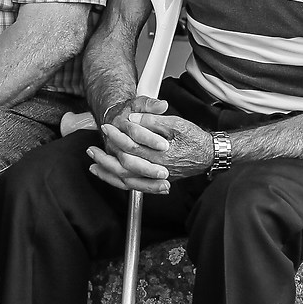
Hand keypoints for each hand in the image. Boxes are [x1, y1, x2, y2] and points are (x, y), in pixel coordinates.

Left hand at [88, 97, 213, 195]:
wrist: (210, 154)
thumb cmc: (195, 139)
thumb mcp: (177, 123)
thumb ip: (154, 120)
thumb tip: (134, 118)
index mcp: (161, 155)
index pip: (132, 147)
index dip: (117, 136)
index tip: (107, 127)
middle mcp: (158, 169)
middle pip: (125, 166)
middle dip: (106, 156)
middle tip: (92, 148)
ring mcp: (157, 177)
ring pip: (127, 180)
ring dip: (108, 173)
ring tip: (93, 165)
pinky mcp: (157, 181)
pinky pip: (135, 186)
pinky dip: (119, 182)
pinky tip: (109, 177)